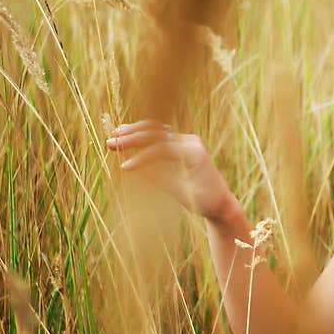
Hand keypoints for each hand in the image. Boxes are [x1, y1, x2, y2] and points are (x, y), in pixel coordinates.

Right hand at [106, 119, 233, 220]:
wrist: (222, 202)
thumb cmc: (204, 201)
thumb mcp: (182, 193)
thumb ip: (160, 179)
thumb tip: (135, 167)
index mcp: (194, 152)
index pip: (162, 149)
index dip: (141, 157)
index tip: (124, 168)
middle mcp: (192, 142)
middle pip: (158, 133)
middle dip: (133, 137)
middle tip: (111, 142)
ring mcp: (188, 142)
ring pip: (158, 130)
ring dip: (136, 132)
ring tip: (116, 135)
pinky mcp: (184, 146)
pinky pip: (161, 136)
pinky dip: (144, 136)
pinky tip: (128, 136)